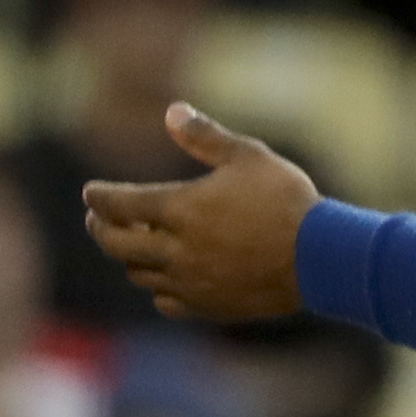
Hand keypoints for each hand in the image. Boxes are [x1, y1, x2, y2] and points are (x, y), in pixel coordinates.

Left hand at [82, 105, 317, 321]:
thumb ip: (206, 136)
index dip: (99, 196)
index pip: (117, 203)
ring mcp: (190, 281)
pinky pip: (165, 301)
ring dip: (130, 257)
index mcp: (179, 208)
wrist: (322, 258)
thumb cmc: (288, 201)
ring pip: (137, 273)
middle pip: (114, 243)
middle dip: (100, 227)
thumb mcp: (250, 157)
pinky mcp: (208, 305)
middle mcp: (175, 248)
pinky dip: (159, 288)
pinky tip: (168, 277)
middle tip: (99, 219)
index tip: (93, 192)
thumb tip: (172, 111)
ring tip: (135, 244)